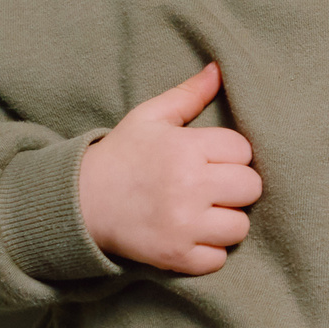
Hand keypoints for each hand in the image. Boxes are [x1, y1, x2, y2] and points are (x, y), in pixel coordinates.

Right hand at [77, 63, 261, 274]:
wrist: (78, 203)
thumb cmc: (120, 156)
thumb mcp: (149, 118)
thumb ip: (188, 94)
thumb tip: (219, 68)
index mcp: (185, 148)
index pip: (243, 150)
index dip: (230, 154)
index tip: (209, 159)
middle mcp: (188, 187)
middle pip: (251, 187)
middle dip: (235, 186)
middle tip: (210, 186)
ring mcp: (183, 225)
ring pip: (240, 226)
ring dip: (225, 221)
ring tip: (201, 212)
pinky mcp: (176, 257)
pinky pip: (219, 259)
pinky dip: (208, 251)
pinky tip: (189, 235)